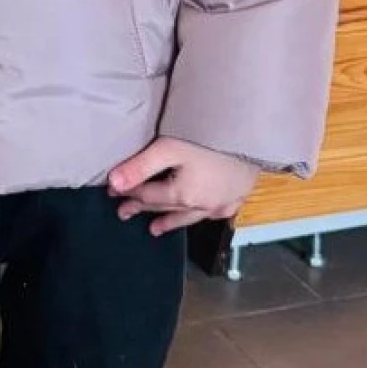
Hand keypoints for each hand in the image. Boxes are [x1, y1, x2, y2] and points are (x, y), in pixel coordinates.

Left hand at [108, 137, 257, 236]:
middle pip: (164, 206)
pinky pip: (217, 213)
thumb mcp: (169, 148)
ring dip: (170, 221)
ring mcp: (221, 203)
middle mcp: (200, 205)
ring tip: (155, 229)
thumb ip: (140, 166)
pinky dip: (204, 215)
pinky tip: (203, 215)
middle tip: (125, 212)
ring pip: (188, 216)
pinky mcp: (238, 196)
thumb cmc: (210, 139)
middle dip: (142, 207)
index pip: (146, 194)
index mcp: (181, 195)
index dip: (127, 192)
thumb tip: (113, 183)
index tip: (112, 192)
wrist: (254, 138)